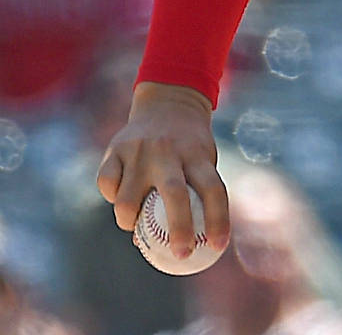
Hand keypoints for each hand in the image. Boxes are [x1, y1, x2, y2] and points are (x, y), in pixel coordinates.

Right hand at [97, 82, 228, 256]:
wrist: (169, 101)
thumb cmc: (190, 145)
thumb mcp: (203, 160)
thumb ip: (195, 196)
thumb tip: (181, 242)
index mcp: (197, 155)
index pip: (214, 190)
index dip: (218, 220)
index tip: (219, 247)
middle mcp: (169, 152)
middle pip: (175, 196)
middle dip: (179, 229)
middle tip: (181, 254)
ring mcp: (139, 151)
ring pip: (129, 200)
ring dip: (131, 222)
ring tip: (136, 226)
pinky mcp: (114, 150)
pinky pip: (107, 185)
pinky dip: (113, 198)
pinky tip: (120, 198)